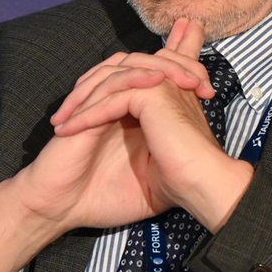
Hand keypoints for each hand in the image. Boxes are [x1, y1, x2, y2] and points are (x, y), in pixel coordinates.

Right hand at [0, 18, 251, 271]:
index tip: (209, 88)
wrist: (62, 210)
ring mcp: (99, 102)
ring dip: (162, 68)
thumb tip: (203, 172)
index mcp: (132, 114)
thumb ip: (172, 169)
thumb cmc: (101, 198)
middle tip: (203, 78)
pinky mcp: (84, 109)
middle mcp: (116, 102)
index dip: (184, 71)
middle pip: (148, 61)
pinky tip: (155, 82)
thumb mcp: (152, 185)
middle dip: (179, 61)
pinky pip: (109, 84)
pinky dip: (133, 80)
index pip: (159, 78)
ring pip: (130, 64)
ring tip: (188, 79)